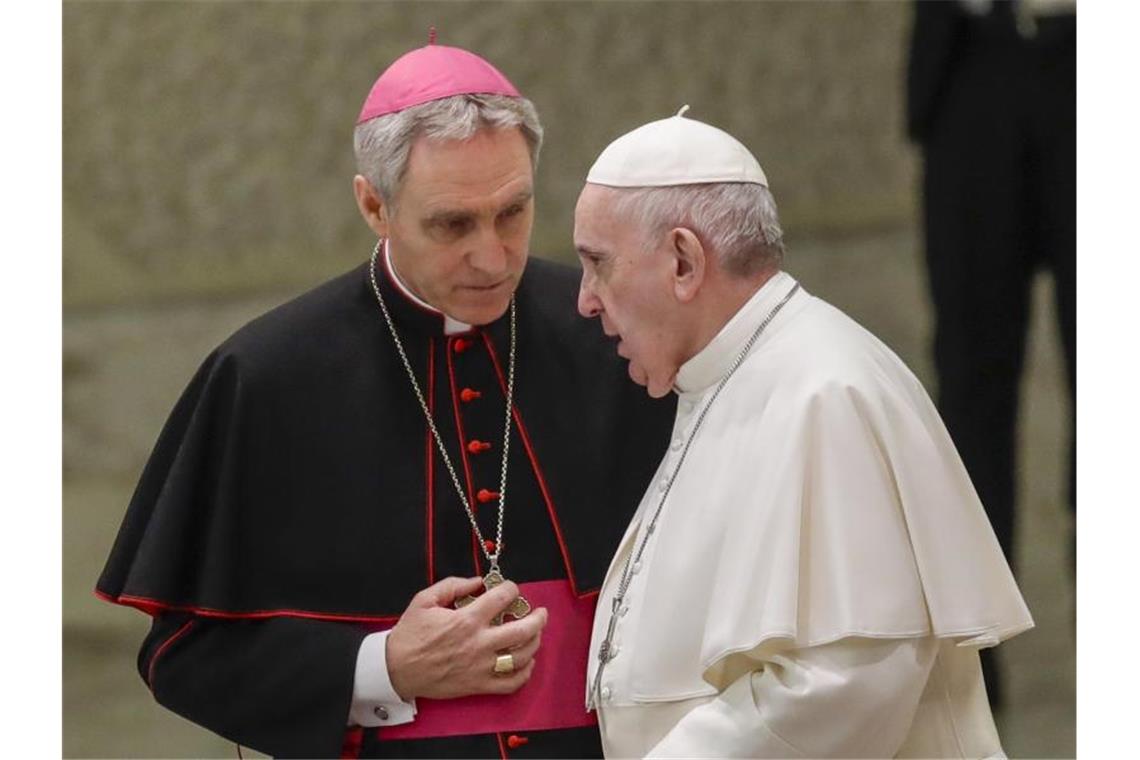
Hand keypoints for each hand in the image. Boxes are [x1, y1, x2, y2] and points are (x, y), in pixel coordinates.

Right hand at [385, 576, 548, 700]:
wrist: (395, 669)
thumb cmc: (409, 634)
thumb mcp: (425, 600)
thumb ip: (453, 585)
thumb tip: (477, 581)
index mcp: (466, 619)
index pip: (502, 598)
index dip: (511, 588)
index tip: (510, 589)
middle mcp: (479, 643)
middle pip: (523, 630)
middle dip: (538, 618)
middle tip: (541, 612)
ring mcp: (481, 667)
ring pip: (522, 656)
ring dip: (535, 643)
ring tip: (536, 634)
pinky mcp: (478, 685)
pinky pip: (510, 683)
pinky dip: (525, 673)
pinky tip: (527, 662)